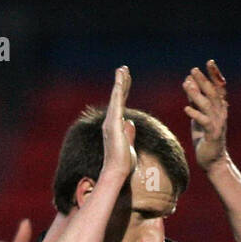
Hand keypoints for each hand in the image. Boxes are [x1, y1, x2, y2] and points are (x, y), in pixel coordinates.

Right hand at [101, 65, 136, 183]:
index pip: (120, 106)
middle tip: (123, 69)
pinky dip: (118, 91)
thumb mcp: (129, 145)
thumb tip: (130, 123)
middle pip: (118, 99)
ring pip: (116, 98)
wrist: (117, 172)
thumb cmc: (122, 163)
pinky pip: (117, 103)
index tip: (126, 80)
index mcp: (115, 127)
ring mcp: (111, 122)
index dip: (123, 92)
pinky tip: (120, 80)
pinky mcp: (113, 124)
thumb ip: (129, 133)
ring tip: (122, 69)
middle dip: (121, 83)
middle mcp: (110, 122)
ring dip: (119, 82)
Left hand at [183, 60, 227, 169]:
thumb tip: (188, 82)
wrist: (213, 160)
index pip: (218, 87)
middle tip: (193, 69)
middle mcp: (220, 113)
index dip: (215, 74)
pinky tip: (186, 108)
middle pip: (213, 93)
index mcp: (219, 107)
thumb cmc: (205, 137)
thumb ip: (195, 100)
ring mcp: (218, 124)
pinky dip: (195, 114)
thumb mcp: (198, 116)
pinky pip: (204, 122)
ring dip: (197, 94)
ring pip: (208, 105)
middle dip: (203, 80)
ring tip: (187, 84)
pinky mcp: (213, 135)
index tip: (209, 62)